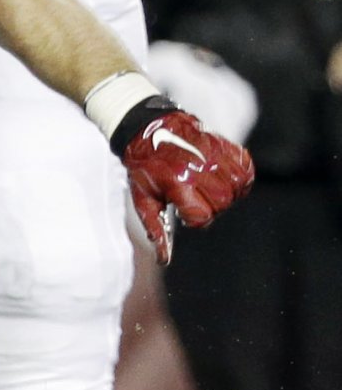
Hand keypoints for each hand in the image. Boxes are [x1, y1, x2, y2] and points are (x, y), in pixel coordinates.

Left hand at [117, 102, 254, 260]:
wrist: (147, 130)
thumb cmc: (144, 168)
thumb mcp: (143, 199)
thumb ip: (156, 229)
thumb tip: (164, 259)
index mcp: (176, 182)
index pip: (202, 215)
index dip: (196, 220)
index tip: (186, 213)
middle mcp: (197, 169)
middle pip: (223, 203)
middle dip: (214, 207)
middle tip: (198, 199)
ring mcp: (212, 155)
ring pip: (239, 186)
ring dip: (231, 194)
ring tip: (212, 190)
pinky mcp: (223, 145)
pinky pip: (246, 166)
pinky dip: (243, 176)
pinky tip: (227, 179)